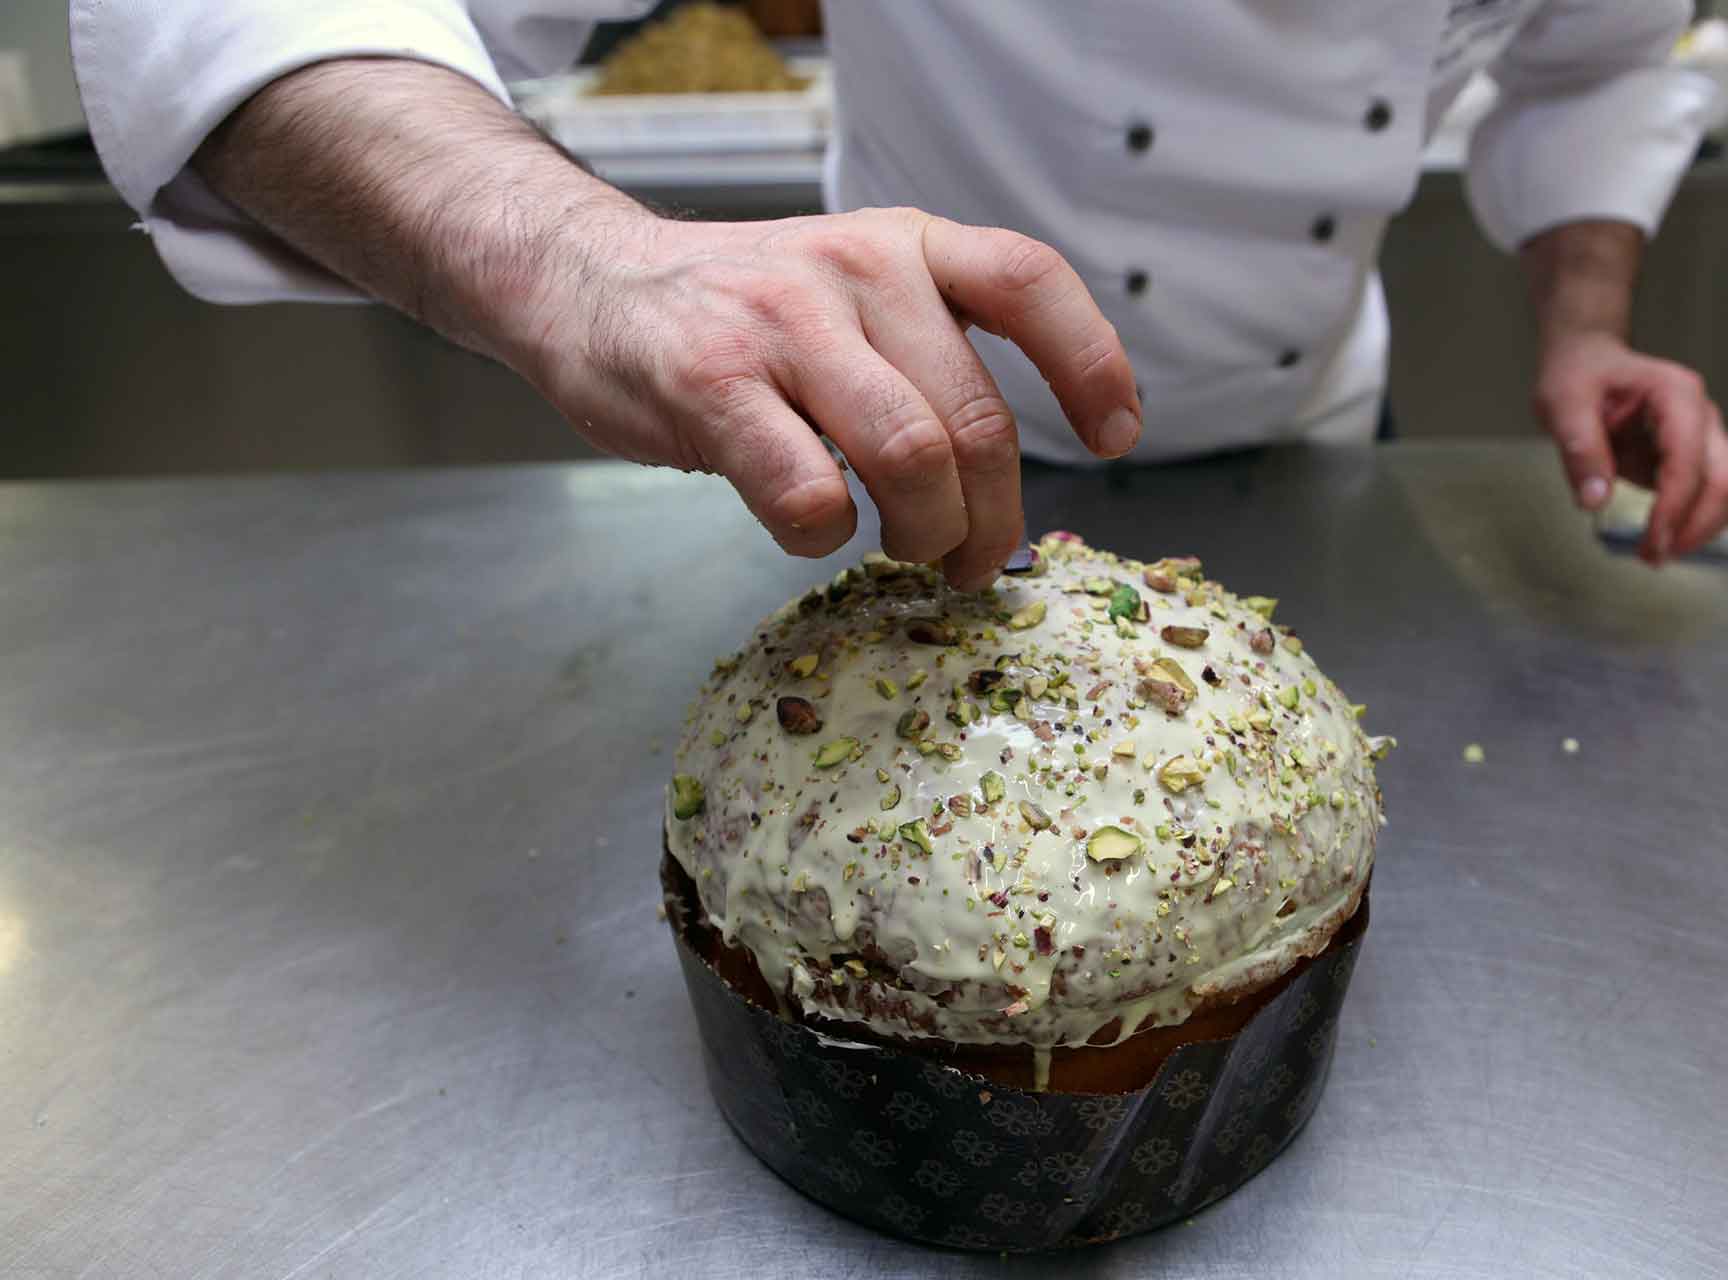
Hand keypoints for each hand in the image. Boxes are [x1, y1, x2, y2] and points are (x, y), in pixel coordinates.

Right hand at [514, 206, 1140, 589]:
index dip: (1091, 364)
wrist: (589, 283)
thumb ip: (931, 351)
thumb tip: (1006, 481)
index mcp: (907, 246)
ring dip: (923, 534)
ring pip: (908, 456)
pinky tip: (810, 527)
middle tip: (972, 562)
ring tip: (906, 552)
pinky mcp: (711, 385)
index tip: (1114, 436)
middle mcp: (856, 269)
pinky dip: (825, 537)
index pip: (1029, 284)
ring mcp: (781, 324)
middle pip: (975, 418)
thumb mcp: (855, 289)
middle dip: (990, 518)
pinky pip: (808, 493)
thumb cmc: (743, 314)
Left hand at [1532, 332, 1727, 565]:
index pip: (1687, 462)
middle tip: (1655, 558)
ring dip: (1697, 529)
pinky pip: (1703, 495)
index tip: (1650, 543)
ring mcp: (1701, 436)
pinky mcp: (1691, 456)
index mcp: (1676, 395)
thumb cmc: (1579, 373)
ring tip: (1655, 553)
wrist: (1587, 359)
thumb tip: (1594, 499)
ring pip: (1722, 492)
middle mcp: (1700, 415)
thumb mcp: (1563, 405)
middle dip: (1694, 527)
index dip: (1673, 509)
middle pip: (1722, 481)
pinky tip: (1656, 537)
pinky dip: (1687, 521)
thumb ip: (1580, 450)